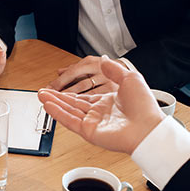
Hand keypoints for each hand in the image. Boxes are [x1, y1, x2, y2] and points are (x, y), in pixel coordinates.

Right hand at [38, 56, 163, 153]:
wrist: (149, 128)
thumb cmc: (144, 107)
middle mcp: (97, 114)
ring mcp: (92, 123)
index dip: (68, 92)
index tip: (57, 87)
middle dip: (56, 97)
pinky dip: (58, 113)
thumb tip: (105, 59)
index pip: (82, 97)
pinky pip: (70, 121)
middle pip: (71, 104)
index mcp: (106, 103)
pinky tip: (48, 106)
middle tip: (42, 91)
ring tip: (40, 95)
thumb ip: (114, 70)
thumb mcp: (130, 80)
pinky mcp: (89, 131)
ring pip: (68, 111)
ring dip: (53, 103)